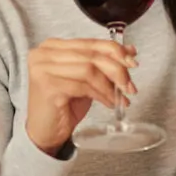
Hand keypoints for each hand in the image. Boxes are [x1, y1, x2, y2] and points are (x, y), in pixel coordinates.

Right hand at [26, 38, 137, 154]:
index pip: (90, 43)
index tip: (133, 61)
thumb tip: (130, 50)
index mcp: (52, 46)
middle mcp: (44, 54)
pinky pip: (84, 86)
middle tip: (130, 85)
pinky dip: (102, 95)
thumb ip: (103, 62)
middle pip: (91, 55)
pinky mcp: (48, 86)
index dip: (115, 51)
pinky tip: (109, 103)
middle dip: (117, 70)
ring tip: (120, 98)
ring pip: (90, 70)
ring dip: (110, 86)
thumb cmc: (64, 104)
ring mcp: (43, 69)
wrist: (44, 132)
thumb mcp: (87, 79)